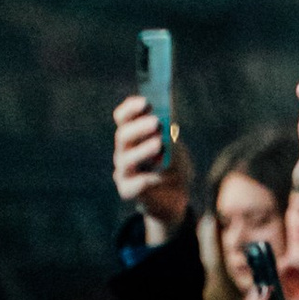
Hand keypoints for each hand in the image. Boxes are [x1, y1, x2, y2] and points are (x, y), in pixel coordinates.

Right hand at [112, 93, 192, 241]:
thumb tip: (168, 113)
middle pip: (123, 136)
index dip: (131, 108)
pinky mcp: (128, 190)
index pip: (123, 117)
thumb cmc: (173, 165)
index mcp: (132, 135)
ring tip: (159, 144)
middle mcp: (123, 151)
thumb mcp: (175, 144)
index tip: (147, 102)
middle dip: (139, 127)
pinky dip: (149, 178)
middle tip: (157, 122)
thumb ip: (169, 131)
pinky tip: (161, 176)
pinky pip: (135, 183)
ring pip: (126, 159)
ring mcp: (123, 171)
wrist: (175, 196)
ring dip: (143, 150)